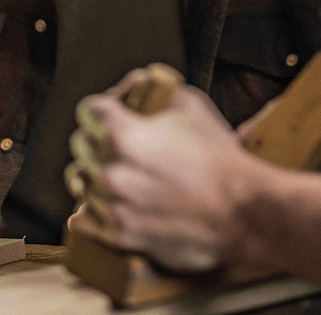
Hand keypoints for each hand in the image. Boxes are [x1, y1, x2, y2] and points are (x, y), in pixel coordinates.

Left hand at [67, 78, 264, 272]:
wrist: (240, 211)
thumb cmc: (219, 158)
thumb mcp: (191, 106)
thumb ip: (156, 89)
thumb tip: (139, 85)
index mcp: (122, 134)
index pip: (89, 109)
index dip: (105, 107)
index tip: (116, 113)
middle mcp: (110, 170)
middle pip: (80, 144)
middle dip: (98, 139)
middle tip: (122, 143)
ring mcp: (112, 205)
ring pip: (81, 182)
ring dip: (97, 175)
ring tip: (123, 175)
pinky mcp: (120, 235)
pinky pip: (84, 219)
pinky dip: (94, 210)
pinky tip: (113, 202)